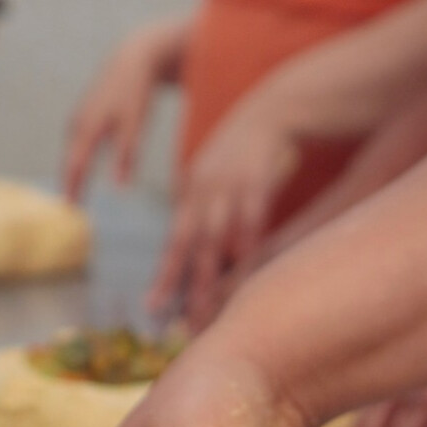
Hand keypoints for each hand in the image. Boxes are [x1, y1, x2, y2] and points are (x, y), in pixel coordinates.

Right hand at [63, 18, 188, 200]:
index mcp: (88, 127)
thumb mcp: (135, 124)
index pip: (75, 167)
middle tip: (70, 210)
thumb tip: (119, 186)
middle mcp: (78, 123)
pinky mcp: (85, 112)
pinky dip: (77, 157)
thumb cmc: (136, 91)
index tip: (71, 211)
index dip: (73, 189)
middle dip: (69, 184)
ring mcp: (79, 116)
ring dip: (72, 172)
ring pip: (72, 151)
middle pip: (70, 161)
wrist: (132, 57)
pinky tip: (82, 168)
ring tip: (74, 195)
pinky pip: (76, 141)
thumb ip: (126, 155)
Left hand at [148, 90, 300, 323]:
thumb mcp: (215, 172)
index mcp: (191, 191)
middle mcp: (203, 191)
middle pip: (187, 244)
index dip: (165, 274)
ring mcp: (228, 187)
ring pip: (214, 239)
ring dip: (208, 277)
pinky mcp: (256, 182)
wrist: (272, 108)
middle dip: (176, 283)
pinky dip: (243, 247)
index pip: (175, 240)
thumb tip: (200, 242)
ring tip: (203, 309)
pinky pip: (249, 221)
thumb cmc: (245, 147)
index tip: (153, 306)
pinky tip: (240, 271)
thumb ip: (205, 204)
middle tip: (168, 318)